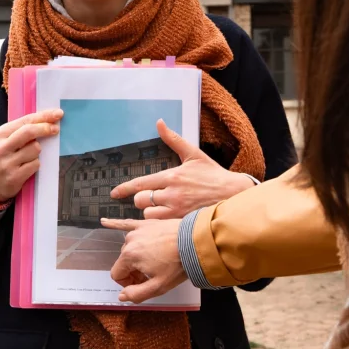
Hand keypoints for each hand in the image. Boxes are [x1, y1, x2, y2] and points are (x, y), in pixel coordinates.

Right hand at [0, 109, 62, 202]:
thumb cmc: (2, 157)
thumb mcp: (4, 140)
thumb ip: (21, 131)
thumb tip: (47, 121)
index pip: (25, 121)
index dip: (43, 116)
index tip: (57, 114)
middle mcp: (2, 147)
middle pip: (29, 132)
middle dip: (45, 128)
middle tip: (55, 129)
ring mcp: (7, 163)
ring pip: (35, 149)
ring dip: (37, 151)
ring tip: (29, 156)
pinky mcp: (15, 176)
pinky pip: (36, 164)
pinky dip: (35, 164)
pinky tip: (27, 167)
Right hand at [101, 217, 186, 302]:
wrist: (195, 242)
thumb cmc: (178, 264)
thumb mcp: (158, 286)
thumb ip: (137, 294)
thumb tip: (122, 296)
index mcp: (129, 256)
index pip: (117, 274)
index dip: (128, 282)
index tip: (142, 283)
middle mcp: (129, 241)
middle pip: (124, 261)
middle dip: (133, 270)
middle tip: (152, 274)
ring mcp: (137, 230)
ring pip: (129, 247)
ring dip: (136, 255)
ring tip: (154, 260)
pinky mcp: (146, 223)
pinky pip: (127, 224)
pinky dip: (115, 224)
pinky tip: (104, 222)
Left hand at [110, 119, 252, 219]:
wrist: (234, 194)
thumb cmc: (213, 174)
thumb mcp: (193, 154)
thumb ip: (173, 139)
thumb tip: (159, 122)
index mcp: (172, 176)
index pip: (140, 183)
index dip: (124, 189)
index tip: (114, 193)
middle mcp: (172, 194)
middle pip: (141, 200)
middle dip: (142, 199)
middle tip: (152, 197)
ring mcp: (177, 211)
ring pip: (150, 214)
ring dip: (152, 211)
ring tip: (163, 207)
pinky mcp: (183, 223)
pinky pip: (162, 225)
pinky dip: (161, 221)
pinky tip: (169, 216)